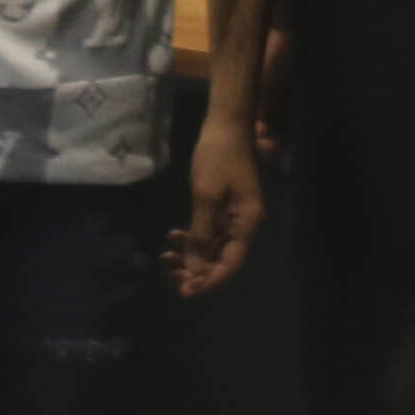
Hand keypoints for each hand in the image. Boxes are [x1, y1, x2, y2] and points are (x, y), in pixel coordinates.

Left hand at [174, 97, 265, 296]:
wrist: (226, 124)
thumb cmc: (218, 157)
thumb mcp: (206, 196)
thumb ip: (202, 234)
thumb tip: (197, 268)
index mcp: (247, 223)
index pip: (231, 263)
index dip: (209, 280)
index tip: (187, 290)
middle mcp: (244, 224)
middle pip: (222, 259)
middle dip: (197, 271)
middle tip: (171, 278)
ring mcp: (235, 215)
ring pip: (214, 247)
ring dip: (192, 256)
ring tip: (167, 259)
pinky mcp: (224, 206)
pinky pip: (210, 231)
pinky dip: (193, 238)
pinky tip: (174, 236)